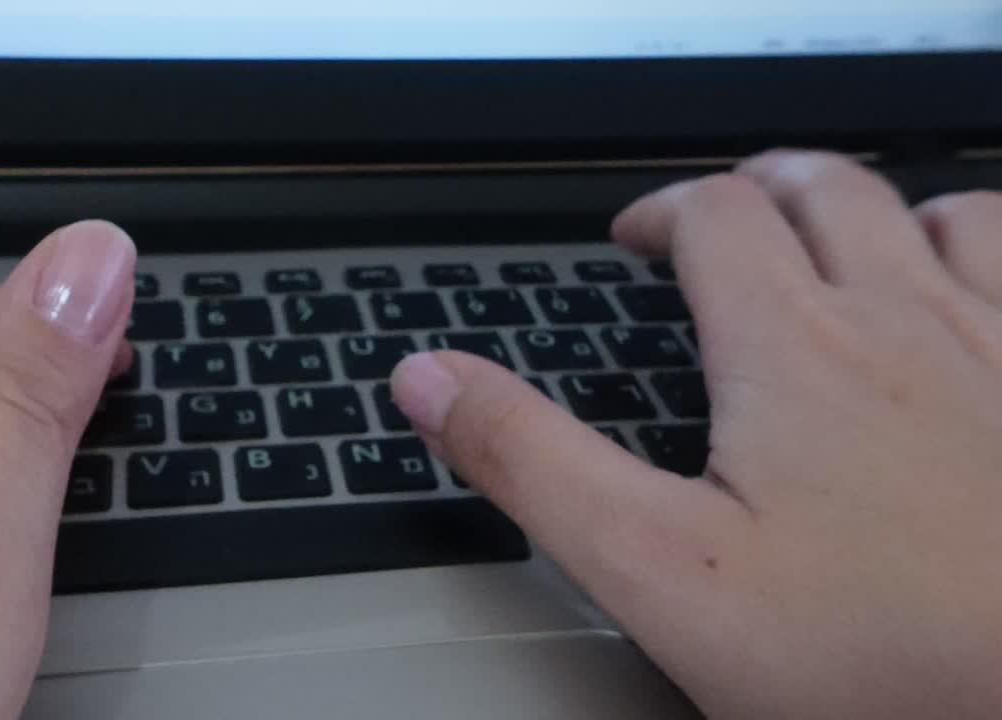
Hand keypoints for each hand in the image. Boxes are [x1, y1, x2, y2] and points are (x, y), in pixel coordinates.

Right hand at [392, 152, 1001, 717]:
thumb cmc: (869, 655)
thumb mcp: (654, 568)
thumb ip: (532, 462)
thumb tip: (428, 379)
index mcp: (789, 350)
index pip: (715, 217)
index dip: (661, 211)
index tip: (634, 242)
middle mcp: (900, 320)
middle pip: (820, 190)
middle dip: (754, 189)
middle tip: (718, 221)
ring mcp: (996, 345)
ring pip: (931, 211)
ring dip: (866, 207)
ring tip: (828, 236)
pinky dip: (971, 245)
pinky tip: (954, 286)